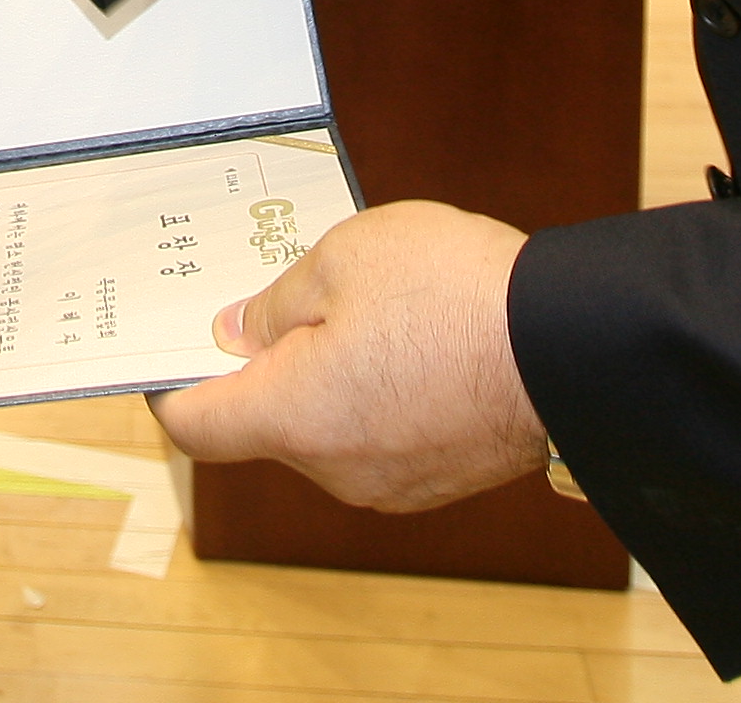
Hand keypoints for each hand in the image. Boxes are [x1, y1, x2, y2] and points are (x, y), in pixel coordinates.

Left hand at [156, 202, 545, 511]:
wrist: (574, 349)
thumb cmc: (456, 295)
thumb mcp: (346, 258)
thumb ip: (277, 302)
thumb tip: (239, 332)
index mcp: (294, 416)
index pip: (195, 425)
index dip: (168, 385)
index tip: (165, 348)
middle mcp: (334, 468)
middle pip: (263, 424)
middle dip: (265, 364)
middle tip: (284, 293)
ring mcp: (390, 483)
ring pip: (325, 430)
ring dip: (326, 377)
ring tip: (367, 307)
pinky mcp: (436, 479)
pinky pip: (377, 438)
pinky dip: (374, 396)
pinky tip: (410, 341)